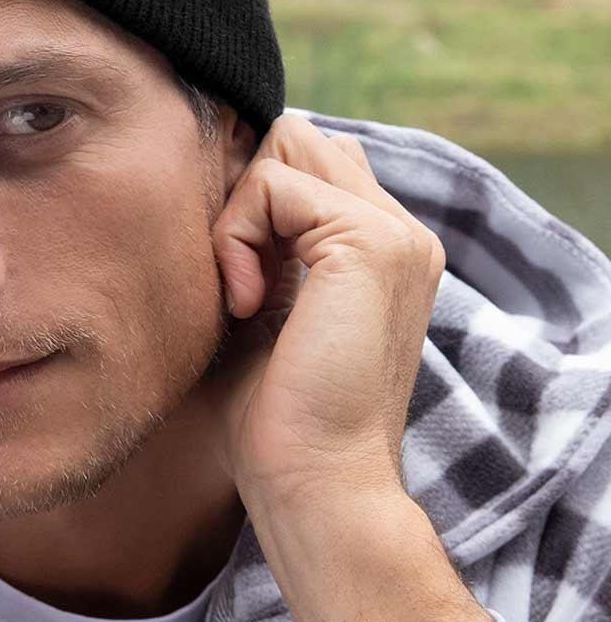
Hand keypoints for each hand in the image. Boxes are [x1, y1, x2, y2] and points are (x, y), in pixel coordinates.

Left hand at [205, 115, 446, 508]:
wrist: (314, 482)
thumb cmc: (276, 420)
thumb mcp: (261, 313)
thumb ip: (258, 248)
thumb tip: (220, 190)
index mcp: (383, 251)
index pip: (309, 162)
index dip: (251, 199)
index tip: (232, 278)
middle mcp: (401, 232)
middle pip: (298, 139)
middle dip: (244, 194)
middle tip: (233, 280)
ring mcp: (395, 232)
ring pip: (285, 147)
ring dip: (239, 214)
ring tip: (240, 294)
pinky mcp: (370, 241)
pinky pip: (273, 181)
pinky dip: (237, 235)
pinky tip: (242, 301)